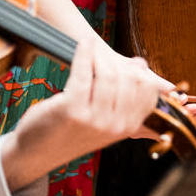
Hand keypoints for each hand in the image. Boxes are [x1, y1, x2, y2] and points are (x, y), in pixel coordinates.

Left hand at [0, 44, 176, 189]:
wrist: (39, 151)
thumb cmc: (73, 132)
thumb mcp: (107, 124)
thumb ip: (130, 103)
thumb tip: (157, 77)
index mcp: (128, 128)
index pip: (148, 91)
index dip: (140, 72)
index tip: (130, 62)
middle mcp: (116, 126)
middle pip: (130, 79)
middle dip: (118, 61)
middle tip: (105, 54)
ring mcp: (95, 119)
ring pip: (108, 74)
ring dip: (98, 55)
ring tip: (90, 49)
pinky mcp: (73, 109)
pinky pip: (83, 72)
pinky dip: (84, 52)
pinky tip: (84, 44)